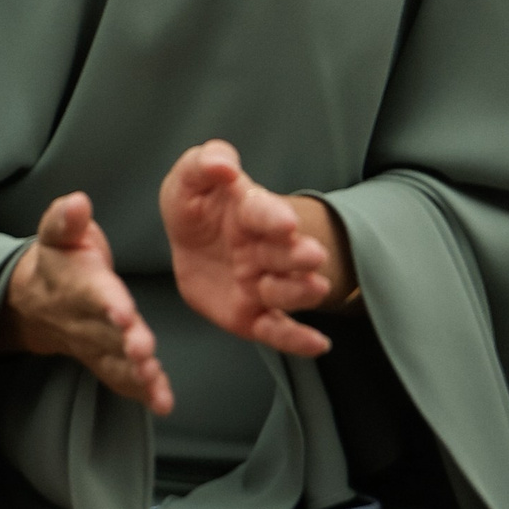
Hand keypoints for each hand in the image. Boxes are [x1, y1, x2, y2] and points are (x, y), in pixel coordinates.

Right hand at [0, 191, 173, 414]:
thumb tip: (77, 202)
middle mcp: (85, 319)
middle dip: (126, 344)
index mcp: (79, 282)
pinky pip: (120, 380)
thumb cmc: (61, 256)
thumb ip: (66, 218)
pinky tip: (162, 402)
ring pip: (114, 362)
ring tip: (154, 382)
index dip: (107, 303)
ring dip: (135, 374)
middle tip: (144, 352)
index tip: (123, 311)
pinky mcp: (104, 361)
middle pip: (107, 334)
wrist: (36, 299)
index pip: (93, 294)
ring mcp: (94, 345)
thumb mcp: (57, 230)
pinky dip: (141, 393)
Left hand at [161, 140, 336, 358]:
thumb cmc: (195, 204)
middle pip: (285, 252)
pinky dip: (297, 340)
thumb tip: (223, 165)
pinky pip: (278, 330)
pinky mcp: (255, 316)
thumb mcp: (189, 178)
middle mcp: (264, 248)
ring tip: (315, 290)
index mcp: (250, 210)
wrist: (190, 243)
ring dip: (300, 291)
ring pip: (286, 290)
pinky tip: (319, 345)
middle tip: (313, 257)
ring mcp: (262, 283)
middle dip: (298, 255)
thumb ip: (205, 163)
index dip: (272, 217)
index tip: (286, 223)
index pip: (263, 212)